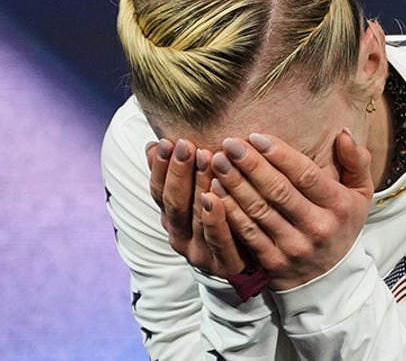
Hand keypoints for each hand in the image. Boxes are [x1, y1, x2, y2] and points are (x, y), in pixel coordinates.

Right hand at [146, 138, 247, 277]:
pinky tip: (214, 197)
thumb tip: (151, 144)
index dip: (160, 167)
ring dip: (199, 186)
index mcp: (172, 219)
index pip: (159, 191)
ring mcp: (200, 253)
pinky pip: (218, 240)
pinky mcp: (223, 264)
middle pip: (174, 202)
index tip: (166, 141)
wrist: (254, 262)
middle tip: (185, 144)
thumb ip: (181, 173)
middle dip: (178, 171)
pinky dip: (214, 218)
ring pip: (195, 217)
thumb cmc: (227, 219)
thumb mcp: (199, 194)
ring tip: (205, 159)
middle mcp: (180, 237)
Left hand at [209, 130, 373, 289]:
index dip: (279, 154)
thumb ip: (357, 161)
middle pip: (278, 191)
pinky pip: (248, 234)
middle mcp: (317, 227)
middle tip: (229, 144)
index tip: (256, 136)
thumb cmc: (341, 224)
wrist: (331, 279)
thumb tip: (344, 133)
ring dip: (235, 185)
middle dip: (251, 165)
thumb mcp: (361, 193)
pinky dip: (230, 212)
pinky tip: (215, 192)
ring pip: (259, 211)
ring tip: (218, 162)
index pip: (305, 175)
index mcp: (339, 205)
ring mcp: (294, 247)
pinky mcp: (274, 263)